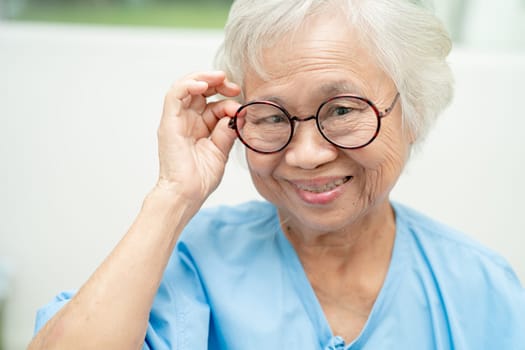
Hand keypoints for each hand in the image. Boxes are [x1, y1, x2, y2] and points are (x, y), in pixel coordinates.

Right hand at [155, 71, 240, 203]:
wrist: (187, 194)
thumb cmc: (201, 178)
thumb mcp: (221, 150)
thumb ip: (227, 131)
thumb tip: (237, 114)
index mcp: (199, 126)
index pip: (212, 102)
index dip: (227, 99)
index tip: (241, 104)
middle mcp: (186, 120)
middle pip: (199, 90)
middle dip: (217, 82)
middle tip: (233, 86)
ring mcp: (176, 120)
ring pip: (186, 86)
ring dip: (204, 78)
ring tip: (220, 78)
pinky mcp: (168, 122)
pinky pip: (175, 94)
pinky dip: (189, 84)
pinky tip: (204, 85)